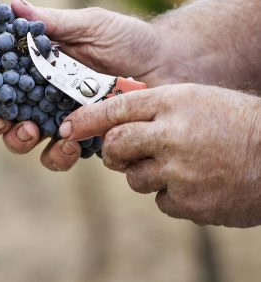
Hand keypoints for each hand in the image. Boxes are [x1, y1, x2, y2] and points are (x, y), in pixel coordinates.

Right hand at [0, 0, 173, 170]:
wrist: (172, 67)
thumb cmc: (129, 40)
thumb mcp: (89, 24)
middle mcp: (39, 94)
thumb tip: (13, 5)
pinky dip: (57, 154)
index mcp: (33, 64)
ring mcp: (58, 119)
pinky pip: (56, 157)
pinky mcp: (82, 141)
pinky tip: (71, 143)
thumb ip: (50, 22)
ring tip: (32, 129)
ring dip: (17, 138)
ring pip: (20, 139)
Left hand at [60, 84, 260, 226]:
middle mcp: (171, 135)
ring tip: (180, 165)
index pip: (116, 109)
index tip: (69, 127)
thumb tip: (109, 123)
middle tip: (123, 152)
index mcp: (172, 102)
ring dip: (147, 173)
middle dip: (114, 152)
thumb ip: (152, 107)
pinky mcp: (189, 203)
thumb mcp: (193, 98)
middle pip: (116, 147)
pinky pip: (160, 200)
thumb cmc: (233, 121)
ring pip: (135, 178)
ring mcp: (179, 171)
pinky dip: (172, 194)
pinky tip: (197, 182)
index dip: (87, 119)